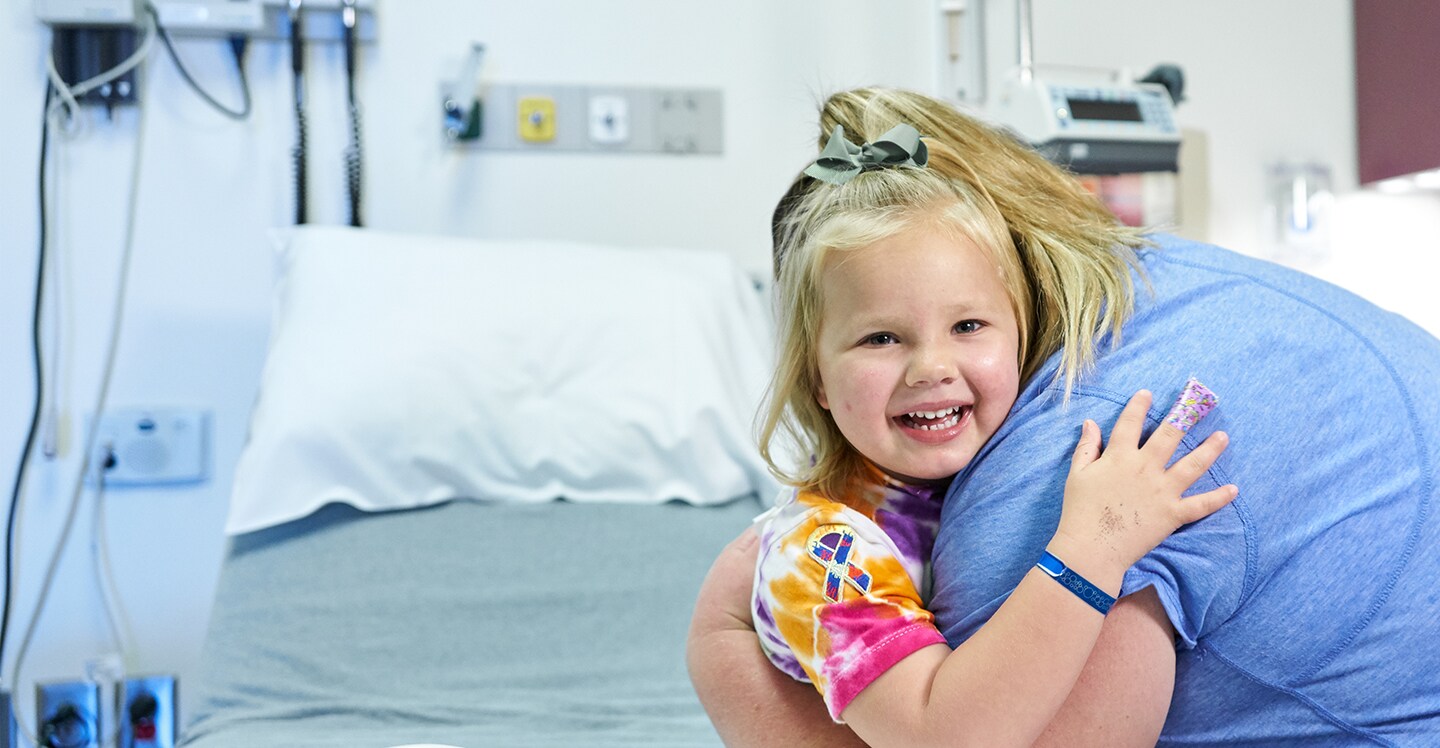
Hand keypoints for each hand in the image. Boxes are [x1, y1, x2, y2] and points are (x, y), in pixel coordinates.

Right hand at [1050, 389, 1236, 585]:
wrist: (1092, 547)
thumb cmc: (1079, 511)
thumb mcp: (1077, 474)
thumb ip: (1086, 447)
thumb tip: (1090, 423)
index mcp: (1119, 457)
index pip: (1130, 424)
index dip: (1138, 406)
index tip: (1147, 394)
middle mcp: (1145, 468)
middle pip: (1169, 436)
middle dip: (1183, 416)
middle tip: (1198, 402)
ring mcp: (1163, 491)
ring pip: (1192, 465)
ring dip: (1210, 449)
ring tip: (1223, 437)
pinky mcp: (1173, 514)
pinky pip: (1200, 505)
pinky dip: (1218, 498)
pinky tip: (1233, 490)